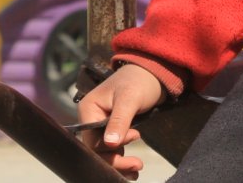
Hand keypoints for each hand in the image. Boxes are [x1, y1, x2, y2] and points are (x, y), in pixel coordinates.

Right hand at [75, 62, 163, 179]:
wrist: (153, 74)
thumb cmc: (139, 82)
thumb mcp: (129, 100)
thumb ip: (119, 121)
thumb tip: (110, 144)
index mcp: (89, 109)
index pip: (92, 140)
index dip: (109, 149)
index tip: (134, 139)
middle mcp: (90, 119)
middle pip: (97, 149)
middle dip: (116, 160)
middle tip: (137, 166)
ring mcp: (100, 125)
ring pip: (105, 152)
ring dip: (119, 163)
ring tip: (137, 168)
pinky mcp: (111, 129)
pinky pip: (112, 149)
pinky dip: (121, 158)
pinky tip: (132, 167)